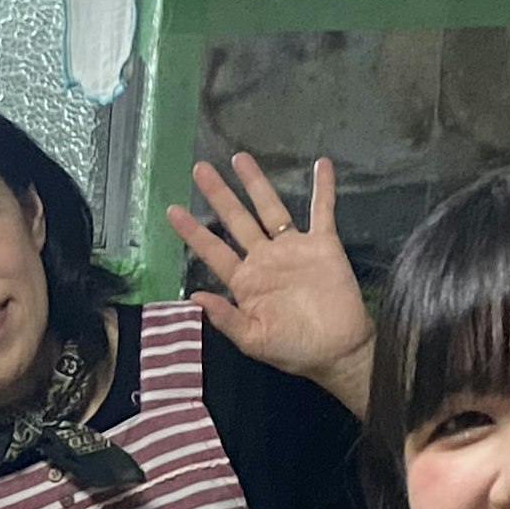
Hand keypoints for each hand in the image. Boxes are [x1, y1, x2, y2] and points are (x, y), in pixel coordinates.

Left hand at [172, 154, 370, 396]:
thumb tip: (194, 296)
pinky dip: (323, 188)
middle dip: (219, 195)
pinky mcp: (323, 244)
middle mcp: (264, 259)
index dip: (193, 232)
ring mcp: (293, 248)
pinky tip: (320, 164)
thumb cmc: (293, 349)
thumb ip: (225, 318)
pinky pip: (322, 211)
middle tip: (200, 169)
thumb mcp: (253, 340)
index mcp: (244, 281)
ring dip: (256, 183)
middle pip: (236, 219)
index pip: (213, 250)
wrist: (337, 350)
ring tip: (240, 158)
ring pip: (271, 207)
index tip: (172, 210)